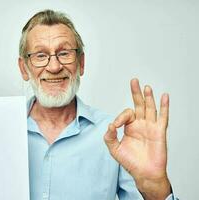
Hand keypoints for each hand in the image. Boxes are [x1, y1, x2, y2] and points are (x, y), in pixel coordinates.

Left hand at [104, 78, 170, 198]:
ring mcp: (150, 127)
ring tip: (145, 87)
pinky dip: (164, 106)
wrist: (144, 173)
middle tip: (133, 81)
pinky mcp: (159, 131)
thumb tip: (110, 125)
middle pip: (138, 105)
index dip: (119, 117)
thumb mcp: (115, 149)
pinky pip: (163, 117)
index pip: (125, 114)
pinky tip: (164, 96)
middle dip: (135, 93)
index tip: (115, 126)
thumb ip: (110, 137)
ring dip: (148, 97)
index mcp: (130, 127)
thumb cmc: (131, 162)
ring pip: (150, 108)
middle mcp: (140, 124)